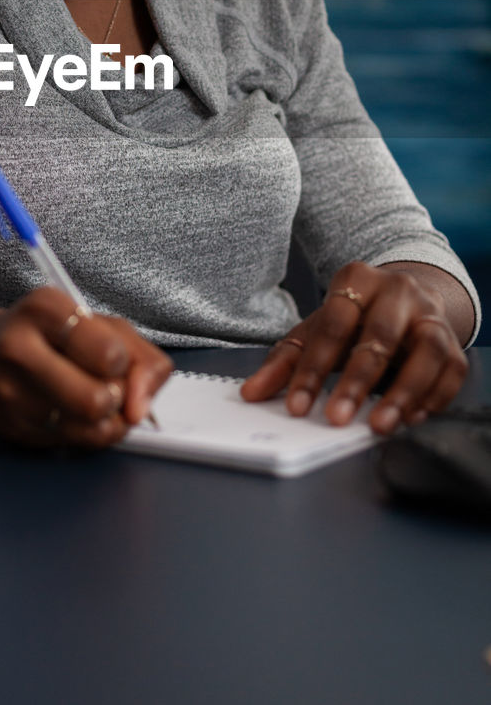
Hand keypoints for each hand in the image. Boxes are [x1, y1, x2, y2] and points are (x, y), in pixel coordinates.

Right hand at [0, 287, 172, 448]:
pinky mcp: (11, 427)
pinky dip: (88, 433)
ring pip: (89, 429)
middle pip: (97, 400)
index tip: (113, 358)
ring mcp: (9, 392)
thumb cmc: (49, 334)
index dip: (124, 364)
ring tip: (93, 398)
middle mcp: (18, 348)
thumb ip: (140, 355)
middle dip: (117, 398)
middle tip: (107, 385)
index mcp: (44, 309)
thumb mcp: (100, 324)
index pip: (109, 355)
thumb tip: (142, 405)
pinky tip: (75, 412)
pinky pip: (75, 444)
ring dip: (106, 419)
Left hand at [240, 261, 467, 433]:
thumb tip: (251, 393)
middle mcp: (398, 291)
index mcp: (357, 279)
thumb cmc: (354, 318)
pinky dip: (435, 396)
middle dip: (357, 381)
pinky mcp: (453, 340)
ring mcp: (430, 314)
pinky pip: (452, 369)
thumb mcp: (317, 330)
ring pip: (426, 350)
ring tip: (380, 424)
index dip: (313, 368)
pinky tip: (411, 418)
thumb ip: (285, 361)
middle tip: (337, 418)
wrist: (406, 300)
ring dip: (404, 392)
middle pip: (379, 336)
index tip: (298, 407)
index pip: (333, 324)